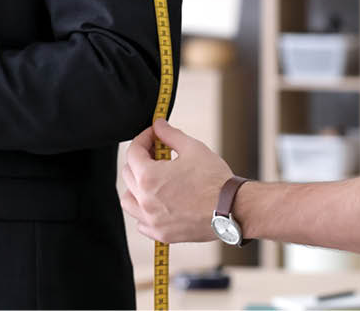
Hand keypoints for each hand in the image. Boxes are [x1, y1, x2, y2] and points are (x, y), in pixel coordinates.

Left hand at [120, 118, 232, 242]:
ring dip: (136, 185)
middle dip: (140, 158)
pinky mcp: (161, 233)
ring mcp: (152, 219)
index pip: (133, 152)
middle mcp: (145, 200)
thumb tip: (159, 125)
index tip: (153, 135)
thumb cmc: (214, 181)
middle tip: (157, 152)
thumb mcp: (193, 148)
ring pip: (129, 200)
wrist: (231, 209)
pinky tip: (157, 201)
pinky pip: (140, 221)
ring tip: (154, 178)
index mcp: (149, 177)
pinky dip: (143, 210)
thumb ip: (170, 135)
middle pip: (128, 174)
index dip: (144, 138)